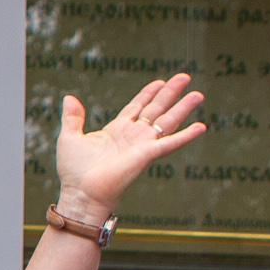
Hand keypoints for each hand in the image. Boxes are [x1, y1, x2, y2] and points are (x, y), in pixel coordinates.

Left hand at [55, 73, 206, 219]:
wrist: (81, 192)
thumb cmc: (74, 171)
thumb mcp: (70, 137)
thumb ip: (72, 118)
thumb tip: (69, 97)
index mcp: (116, 130)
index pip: (137, 106)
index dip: (149, 93)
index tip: (161, 81)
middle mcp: (133, 135)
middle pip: (156, 109)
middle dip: (171, 93)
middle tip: (185, 77)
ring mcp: (142, 145)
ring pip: (167, 121)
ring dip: (183, 108)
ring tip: (198, 94)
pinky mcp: (147, 155)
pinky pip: (171, 143)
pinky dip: (186, 136)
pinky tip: (201, 127)